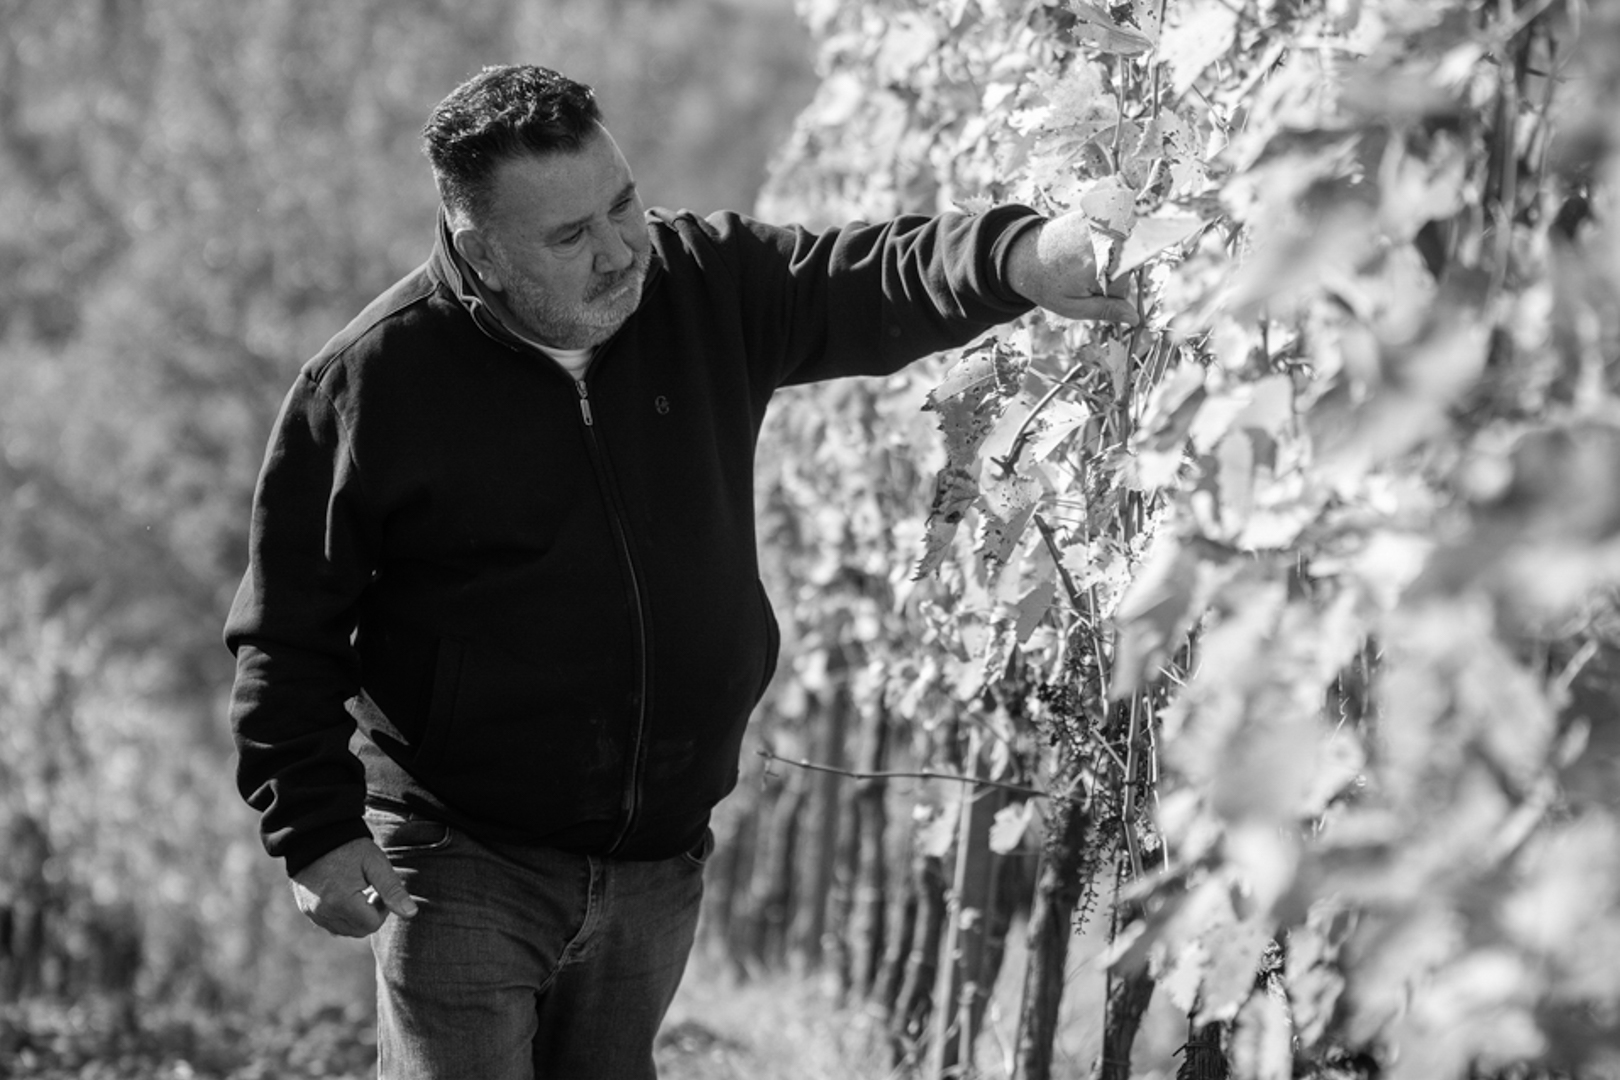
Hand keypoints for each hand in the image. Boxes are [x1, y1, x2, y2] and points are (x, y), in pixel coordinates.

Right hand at [290, 837, 417, 937]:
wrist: (315, 835)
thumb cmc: (349, 847)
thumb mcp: (375, 863)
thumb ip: (393, 889)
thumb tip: (411, 913)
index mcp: (341, 902)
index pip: (372, 924)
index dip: (383, 910)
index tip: (380, 891)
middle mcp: (323, 912)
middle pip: (358, 931)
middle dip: (370, 915)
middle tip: (371, 891)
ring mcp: (312, 912)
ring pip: (344, 930)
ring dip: (356, 918)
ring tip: (357, 892)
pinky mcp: (306, 909)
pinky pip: (329, 924)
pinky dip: (341, 917)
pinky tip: (344, 895)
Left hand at [1004, 211, 1139, 324]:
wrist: (1025, 256)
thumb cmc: (1048, 285)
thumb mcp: (1074, 306)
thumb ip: (1106, 311)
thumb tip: (1135, 318)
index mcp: (1098, 266)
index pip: (1123, 287)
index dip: (1109, 295)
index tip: (1089, 291)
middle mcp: (1103, 241)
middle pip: (1128, 265)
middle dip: (1113, 276)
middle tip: (1085, 276)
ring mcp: (1101, 224)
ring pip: (1126, 248)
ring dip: (1112, 258)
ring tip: (1084, 262)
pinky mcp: (1096, 215)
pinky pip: (1117, 231)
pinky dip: (1108, 241)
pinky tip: (1085, 248)